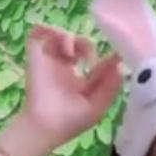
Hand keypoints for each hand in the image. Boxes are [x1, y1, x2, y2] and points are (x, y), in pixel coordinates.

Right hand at [20, 23, 123, 149]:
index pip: (95, 63)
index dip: (106, 57)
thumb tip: (120, 65)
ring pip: (62, 37)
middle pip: (79, 45)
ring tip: (72, 54)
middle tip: (89, 61)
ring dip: (70, 39)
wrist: (46, 126)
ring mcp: (50, 61)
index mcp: (81, 83)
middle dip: (87, 46)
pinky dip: (49, 30)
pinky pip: (38, 32)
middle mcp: (66, 69)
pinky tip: (60, 47)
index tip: (117, 54)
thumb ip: (110, 87)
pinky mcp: (35, 56)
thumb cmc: (72, 121)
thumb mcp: (98, 107)